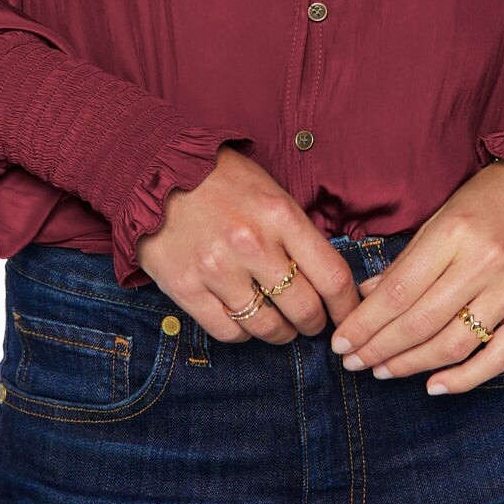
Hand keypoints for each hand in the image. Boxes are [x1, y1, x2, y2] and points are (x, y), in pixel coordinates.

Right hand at [136, 146, 368, 344]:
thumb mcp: (269, 191)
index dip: (347, 305)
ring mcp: (217, 268)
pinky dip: (243, 333)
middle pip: (304, 308)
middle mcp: (251, 244)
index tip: (347, 314)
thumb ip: (296, 232)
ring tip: (279, 325)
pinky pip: (228, 331)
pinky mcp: (185, 287)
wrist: (156, 170)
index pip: (332, 276)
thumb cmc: (220, 180)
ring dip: (280, 332)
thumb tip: (325, 276)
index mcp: (280, 215)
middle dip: (314, 323)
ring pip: (267, 327)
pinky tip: (244, 319)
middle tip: (311, 323)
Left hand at [329, 160, 503, 394]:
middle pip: (421, 321)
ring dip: (411, 365)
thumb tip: (367, 296)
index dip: (365, 322)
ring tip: (383, 371)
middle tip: (353, 362)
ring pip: (454, 344)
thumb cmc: (496, 197)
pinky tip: (434, 386)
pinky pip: (498, 357)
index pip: (399, 291)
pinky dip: (464, 379)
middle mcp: (485, 263)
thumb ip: (409, 259)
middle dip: (379, 348)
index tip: (341, 341)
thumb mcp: (445, 215)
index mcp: (455, 233)